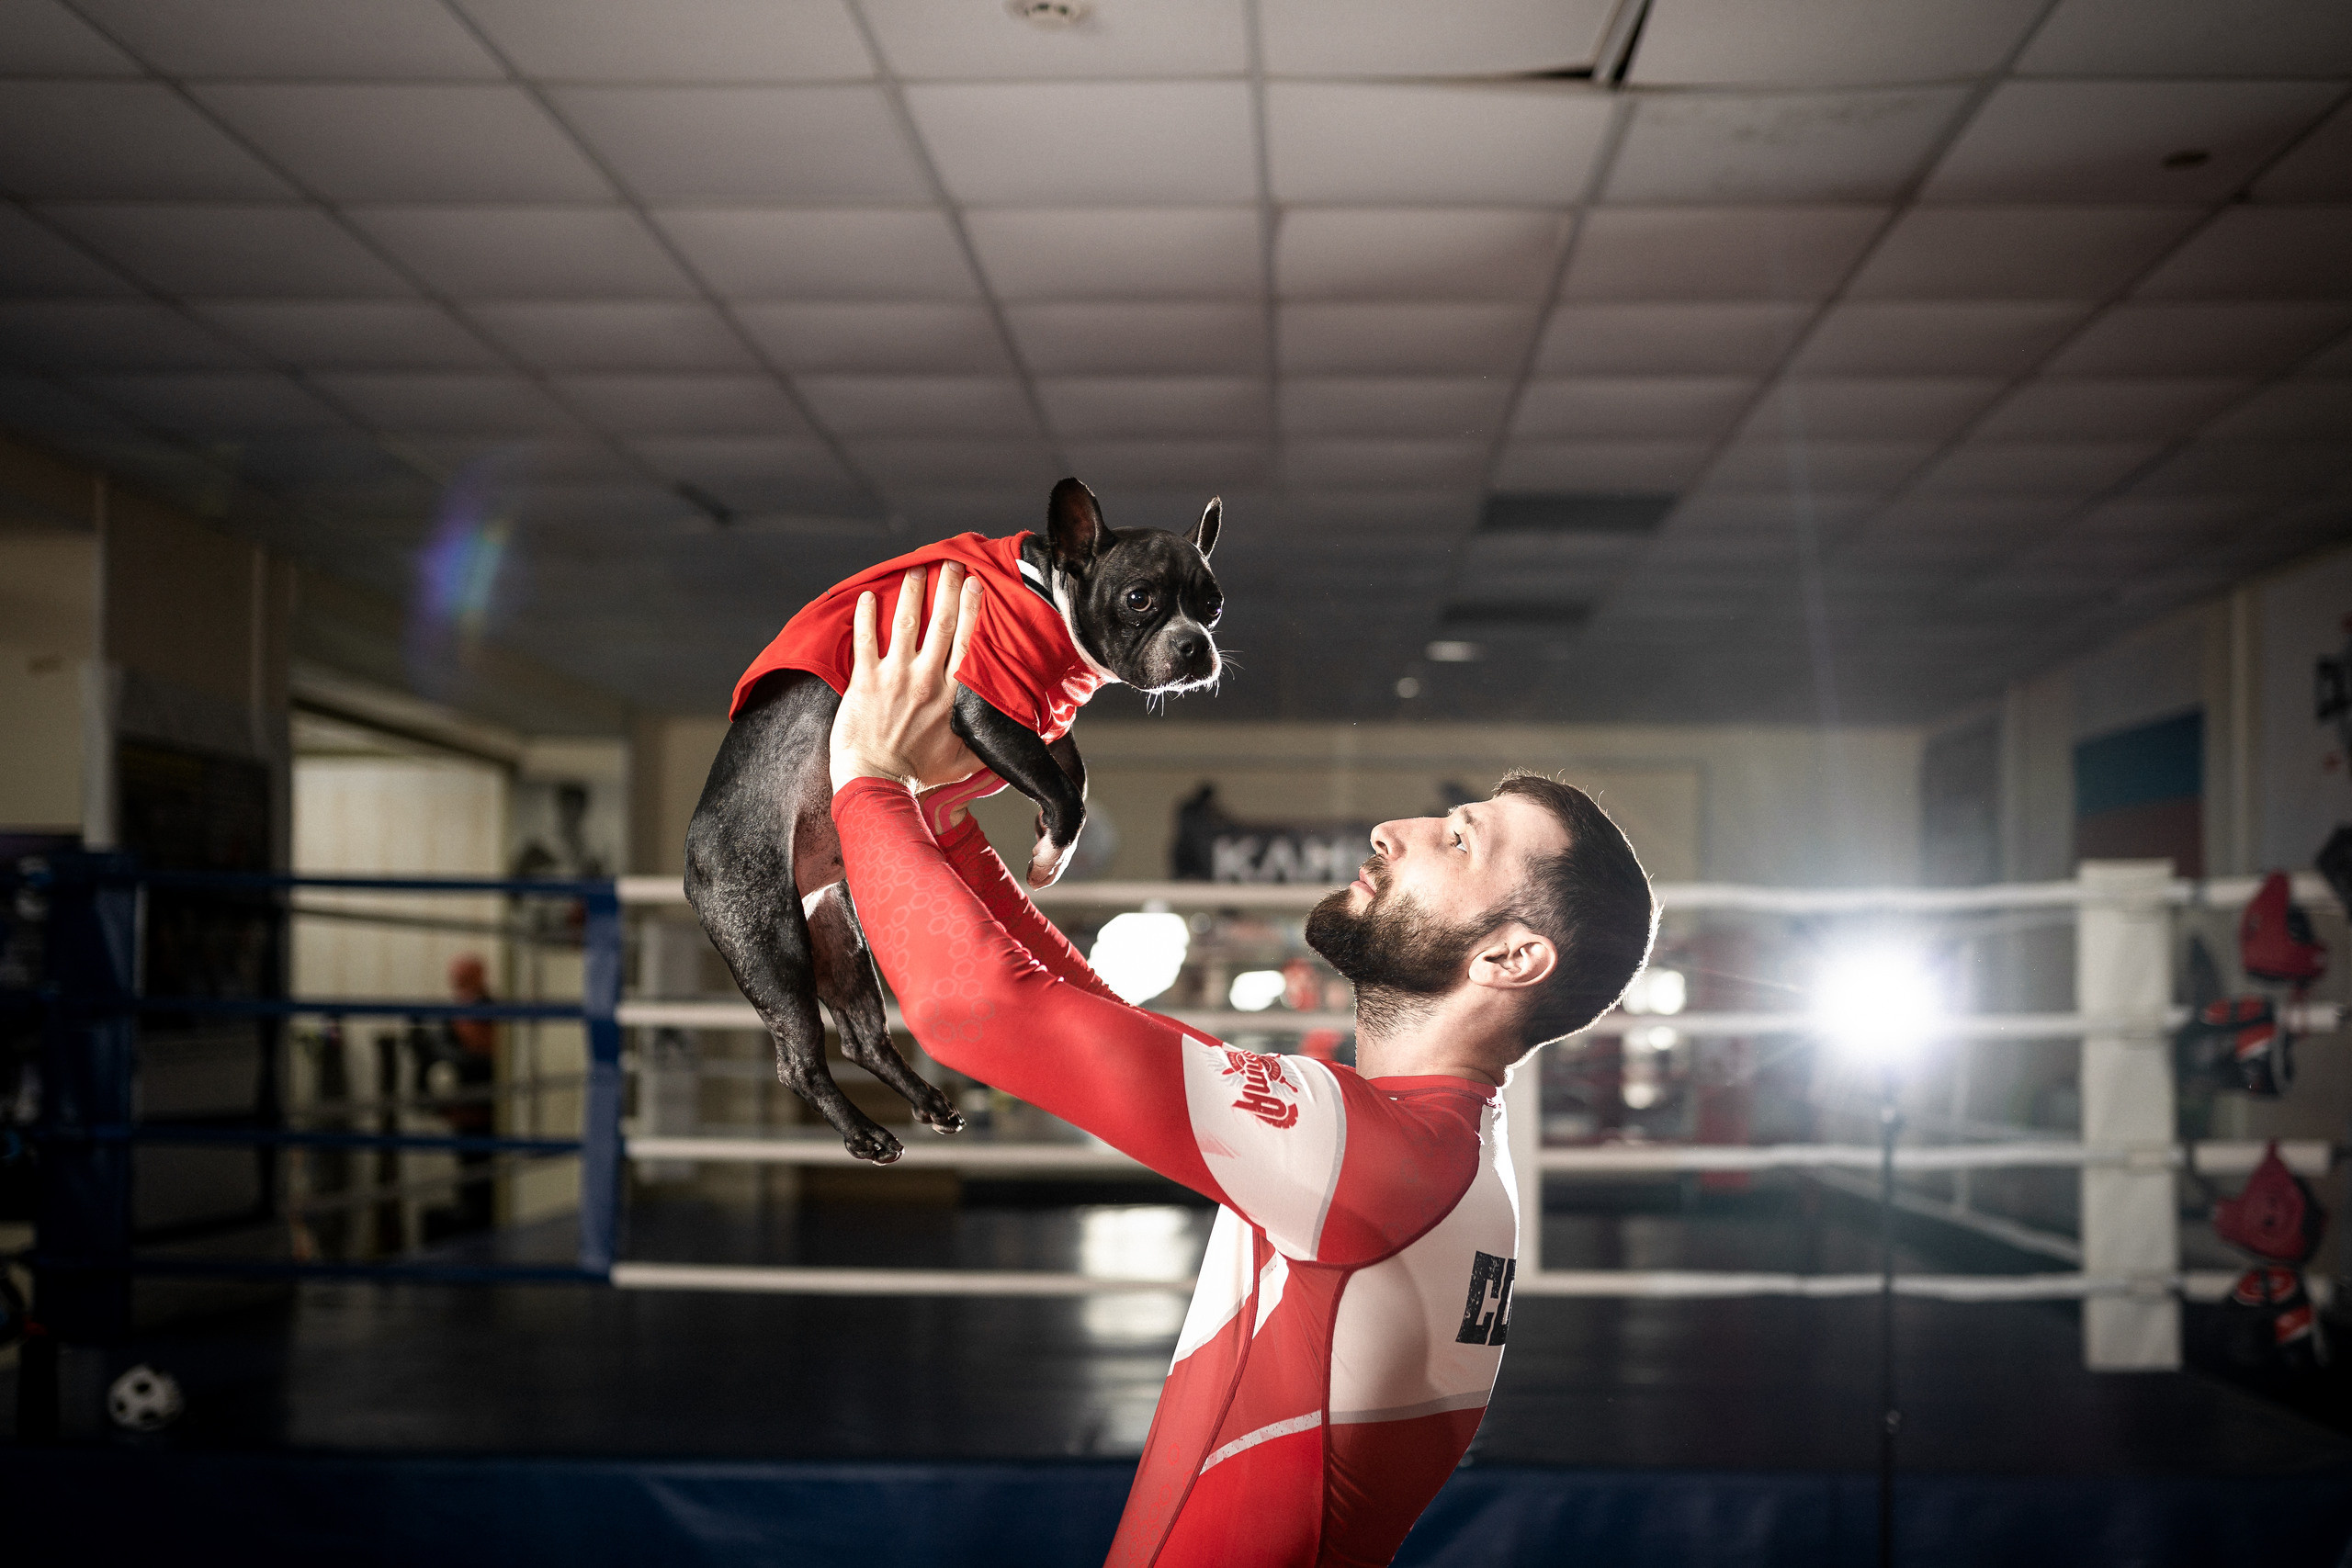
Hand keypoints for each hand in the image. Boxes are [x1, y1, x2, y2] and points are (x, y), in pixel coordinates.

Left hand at [829, 563, 984, 793]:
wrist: (876, 783)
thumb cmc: (920, 775)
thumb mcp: (966, 762)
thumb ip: (991, 743)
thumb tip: (1026, 739)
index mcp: (952, 696)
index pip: (968, 643)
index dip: (973, 610)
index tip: (977, 585)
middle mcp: (925, 679)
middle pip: (941, 624)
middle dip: (948, 590)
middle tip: (952, 565)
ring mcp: (894, 677)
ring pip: (906, 624)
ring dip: (912, 593)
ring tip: (916, 570)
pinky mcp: (864, 681)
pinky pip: (865, 640)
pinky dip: (865, 616)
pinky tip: (867, 596)